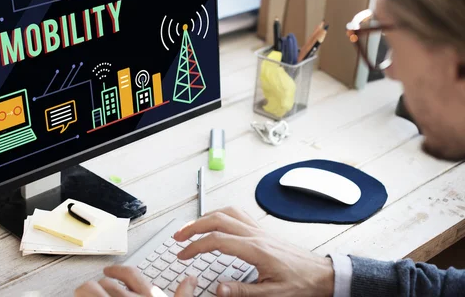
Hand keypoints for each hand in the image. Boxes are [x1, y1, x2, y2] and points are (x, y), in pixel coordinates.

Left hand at [74, 265, 197, 296]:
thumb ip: (183, 295)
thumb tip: (191, 279)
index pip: (130, 274)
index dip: (117, 271)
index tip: (109, 271)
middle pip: (107, 282)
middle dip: (101, 286)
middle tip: (98, 291)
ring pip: (89, 289)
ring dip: (86, 292)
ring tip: (85, 295)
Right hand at [173, 207, 333, 296]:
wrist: (322, 274)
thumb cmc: (301, 283)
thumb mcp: (272, 294)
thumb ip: (243, 291)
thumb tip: (218, 289)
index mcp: (256, 249)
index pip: (217, 240)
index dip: (195, 246)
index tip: (183, 254)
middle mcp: (256, 235)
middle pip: (217, 219)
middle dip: (194, 226)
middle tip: (178, 236)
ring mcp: (259, 230)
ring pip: (227, 212)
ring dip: (206, 217)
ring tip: (191, 227)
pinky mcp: (263, 231)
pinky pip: (238, 214)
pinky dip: (221, 214)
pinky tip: (216, 220)